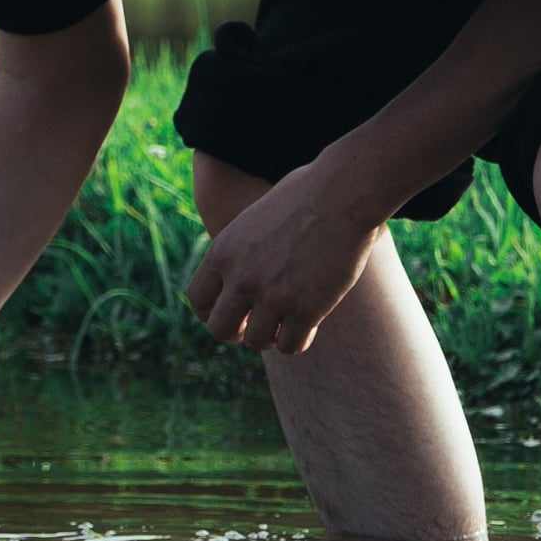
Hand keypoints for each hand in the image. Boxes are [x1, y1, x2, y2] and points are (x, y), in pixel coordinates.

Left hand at [182, 168, 391, 354]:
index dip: (212, 312)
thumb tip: (239, 279)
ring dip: (270, 338)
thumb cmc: (304, 196)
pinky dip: (298, 341)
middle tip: (255, 326)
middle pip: (220, 329)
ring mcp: (272, 296)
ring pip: (257, 341)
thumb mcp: (255, 220)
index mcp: (223, 252)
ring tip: (286, 324)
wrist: (341, 194)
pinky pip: (290, 346)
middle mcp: (241, 278)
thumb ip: (240, 252)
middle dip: (236, 332)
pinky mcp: (306, 309)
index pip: (198, 299)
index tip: (232, 311)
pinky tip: (308, 325)